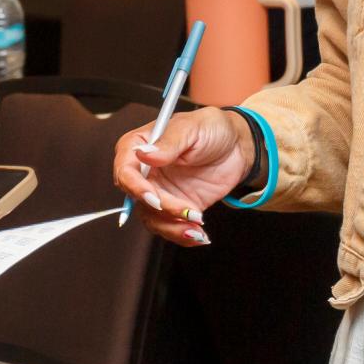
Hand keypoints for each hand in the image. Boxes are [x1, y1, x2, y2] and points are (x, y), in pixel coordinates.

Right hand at [112, 108, 252, 246]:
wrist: (238, 146)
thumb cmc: (213, 128)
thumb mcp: (193, 128)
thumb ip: (168, 142)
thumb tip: (144, 154)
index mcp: (140, 146)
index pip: (125, 170)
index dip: (136, 188)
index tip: (156, 199)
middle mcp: (145, 171)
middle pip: (137, 199)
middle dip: (162, 210)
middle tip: (188, 212)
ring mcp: (159, 190)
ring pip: (151, 218)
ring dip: (172, 227)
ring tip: (197, 226)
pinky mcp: (175, 206)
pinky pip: (169, 226)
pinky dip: (182, 235)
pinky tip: (200, 234)